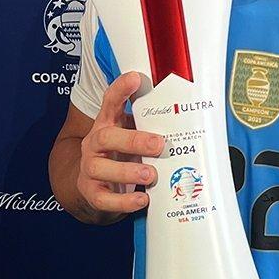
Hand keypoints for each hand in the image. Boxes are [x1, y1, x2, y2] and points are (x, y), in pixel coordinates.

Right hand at [77, 71, 163, 218]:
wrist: (96, 187)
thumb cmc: (122, 156)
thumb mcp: (131, 135)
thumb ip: (150, 126)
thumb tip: (189, 116)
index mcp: (106, 125)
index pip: (109, 102)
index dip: (120, 90)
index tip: (135, 78)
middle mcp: (94, 144)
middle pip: (105, 136)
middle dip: (133, 140)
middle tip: (159, 144)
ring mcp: (90, 169)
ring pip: (100, 168)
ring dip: (128, 171)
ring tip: (152, 174)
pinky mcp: (92, 193)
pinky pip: (104, 199)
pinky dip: (123, 201)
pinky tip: (141, 199)